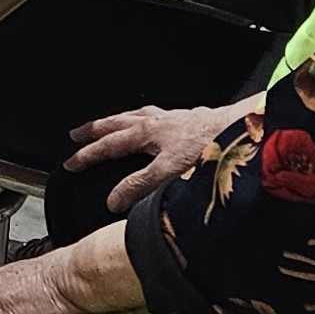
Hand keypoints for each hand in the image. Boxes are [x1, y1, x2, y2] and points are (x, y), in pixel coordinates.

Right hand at [70, 100, 246, 212]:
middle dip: (95, 130)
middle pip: (118, 123)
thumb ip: (139, 186)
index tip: (71, 164)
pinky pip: (158, 113)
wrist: (243, 129)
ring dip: (118, 120)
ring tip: (109, 123)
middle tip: (76, 135)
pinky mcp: (191, 117)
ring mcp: (174, 117)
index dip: (88, 156)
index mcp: (148, 133)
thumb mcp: (168, 174)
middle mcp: (158, 121)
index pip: (109, 145)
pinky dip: (145, 116)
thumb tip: (112, 200)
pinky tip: (153, 122)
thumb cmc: (209, 149)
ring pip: (136, 115)